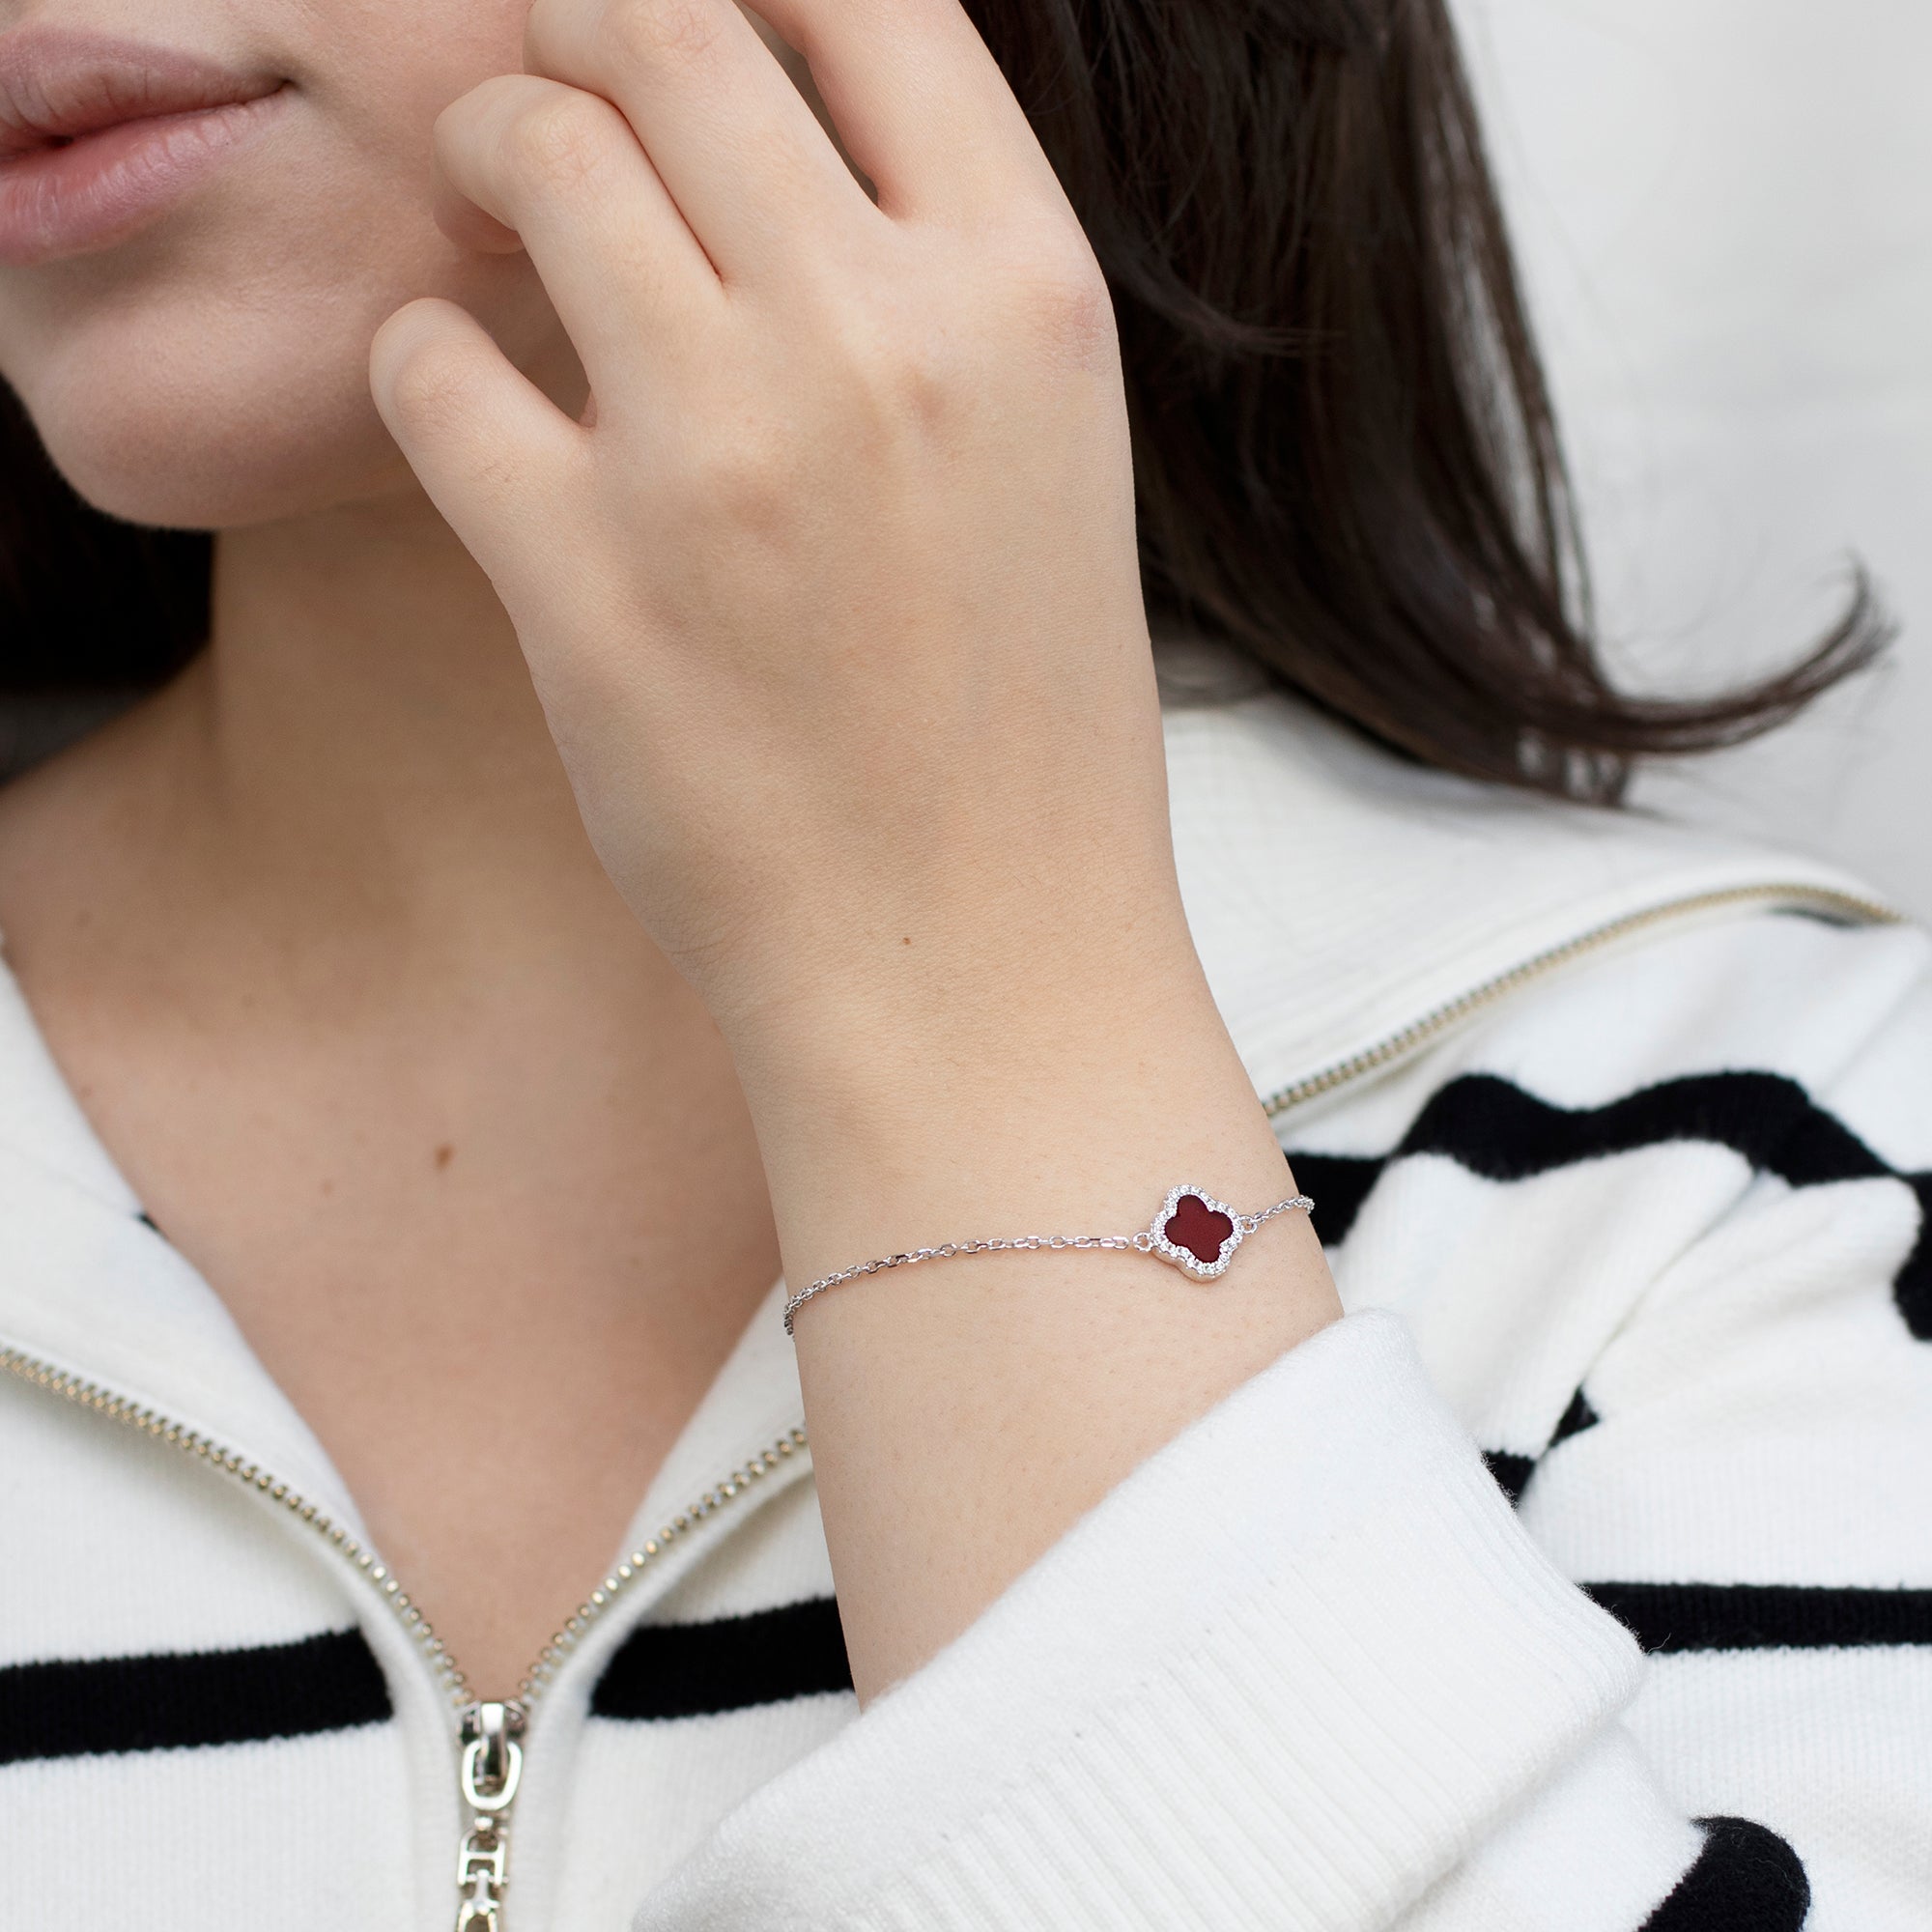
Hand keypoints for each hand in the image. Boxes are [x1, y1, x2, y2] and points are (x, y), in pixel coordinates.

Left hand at [369, 0, 1184, 1078]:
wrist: (975, 958)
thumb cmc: (1021, 726)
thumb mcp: (1049, 459)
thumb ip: (937, 279)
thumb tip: (779, 134)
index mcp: (1026, 295)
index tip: (691, 21)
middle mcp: (879, 337)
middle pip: (667, 24)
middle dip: (586, 28)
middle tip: (563, 88)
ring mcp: (721, 451)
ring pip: (536, 148)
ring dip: (494, 153)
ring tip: (504, 222)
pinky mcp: (581, 573)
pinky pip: (432, 361)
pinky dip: (431, 359)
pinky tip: (477, 409)